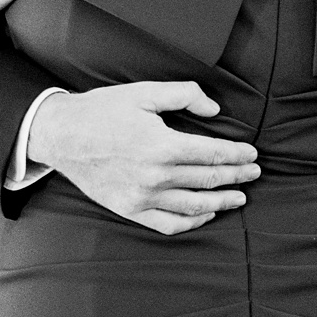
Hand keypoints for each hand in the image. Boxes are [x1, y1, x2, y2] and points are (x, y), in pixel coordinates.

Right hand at [27, 82, 260, 235]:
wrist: (62, 135)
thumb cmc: (104, 110)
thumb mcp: (146, 92)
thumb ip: (186, 95)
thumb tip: (215, 111)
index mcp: (162, 145)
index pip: (213, 154)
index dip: (237, 155)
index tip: (253, 155)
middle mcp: (155, 176)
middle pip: (208, 179)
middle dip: (236, 176)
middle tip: (255, 174)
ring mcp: (142, 197)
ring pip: (193, 206)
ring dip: (221, 202)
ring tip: (240, 198)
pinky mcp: (129, 210)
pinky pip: (168, 224)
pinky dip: (191, 222)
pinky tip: (206, 214)